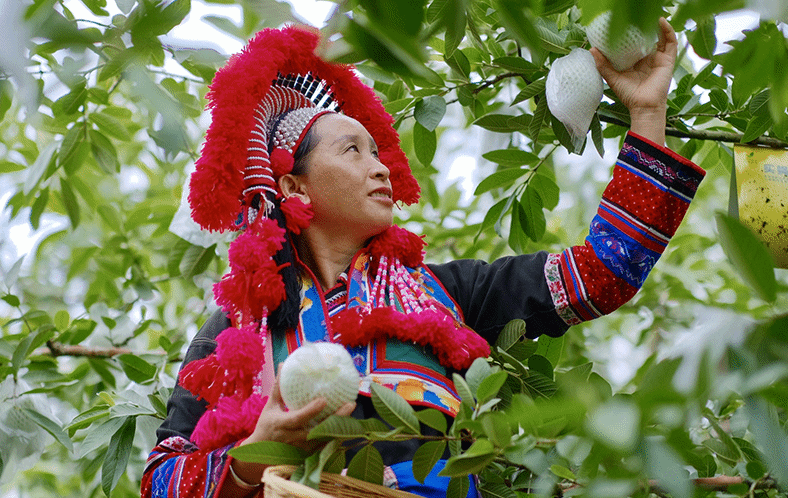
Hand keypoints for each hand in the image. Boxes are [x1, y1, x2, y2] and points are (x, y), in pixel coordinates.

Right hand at [227, 369, 354, 493]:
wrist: (261, 454)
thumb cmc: (266, 426)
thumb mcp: (270, 407)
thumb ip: (278, 387)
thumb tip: (283, 365)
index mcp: (282, 425)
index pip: (298, 419)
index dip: (311, 411)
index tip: (324, 400)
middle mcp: (293, 438)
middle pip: (317, 431)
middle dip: (335, 419)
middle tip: (350, 404)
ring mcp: (302, 449)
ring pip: (325, 438)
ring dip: (340, 425)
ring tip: (351, 409)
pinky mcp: (309, 454)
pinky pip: (326, 444)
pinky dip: (337, 433)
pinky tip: (348, 421)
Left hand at [590, 17, 676, 143]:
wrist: (642, 106)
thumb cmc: (629, 95)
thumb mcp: (612, 77)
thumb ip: (603, 64)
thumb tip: (592, 49)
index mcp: (636, 60)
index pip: (635, 42)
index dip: (632, 32)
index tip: (624, 21)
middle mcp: (648, 57)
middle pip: (649, 37)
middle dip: (646, 25)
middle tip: (638, 14)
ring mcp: (659, 58)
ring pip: (661, 36)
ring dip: (658, 25)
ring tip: (652, 14)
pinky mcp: (668, 60)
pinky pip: (671, 42)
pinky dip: (668, 30)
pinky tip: (661, 22)